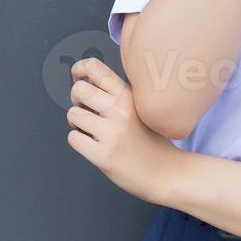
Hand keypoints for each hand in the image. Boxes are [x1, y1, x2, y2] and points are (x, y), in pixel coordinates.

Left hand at [65, 57, 183, 205]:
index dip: (80, 69)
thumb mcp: (141, 109)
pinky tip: (94, 146)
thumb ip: (118, 95)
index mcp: (129, 96)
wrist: (167, 173)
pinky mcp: (103, 155)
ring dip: (78, 124)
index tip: (78, 77)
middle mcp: (121, 111)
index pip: (95, 68)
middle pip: (79, 89)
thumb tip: (85, 82)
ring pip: (73, 114)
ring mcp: (112, 133)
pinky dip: (79, 141)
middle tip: (86, 110)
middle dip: (77, 99)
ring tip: (93, 132)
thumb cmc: (151, 141)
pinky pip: (73, 138)